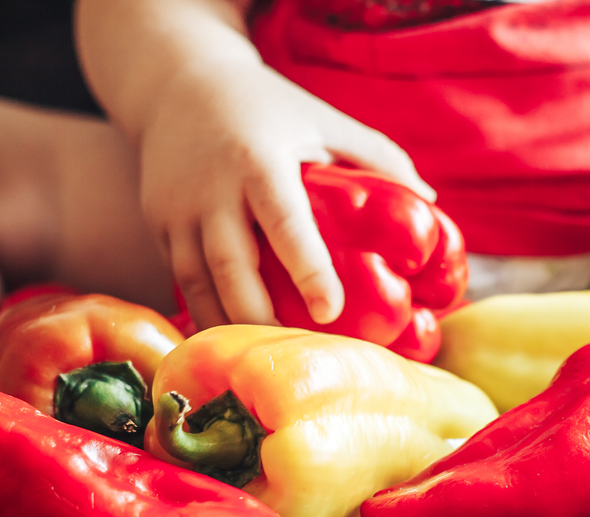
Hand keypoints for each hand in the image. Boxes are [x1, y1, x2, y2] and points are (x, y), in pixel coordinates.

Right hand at [138, 58, 435, 329]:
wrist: (175, 83)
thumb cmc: (265, 106)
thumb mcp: (321, 118)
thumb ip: (375, 156)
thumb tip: (432, 203)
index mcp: (259, 161)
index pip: (284, 222)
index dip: (307, 269)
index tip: (328, 311)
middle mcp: (212, 190)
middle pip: (231, 267)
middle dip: (259, 318)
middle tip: (294, 354)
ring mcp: (177, 211)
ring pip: (197, 284)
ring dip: (227, 326)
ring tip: (261, 359)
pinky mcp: (157, 225)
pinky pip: (181, 280)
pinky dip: (204, 312)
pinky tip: (231, 338)